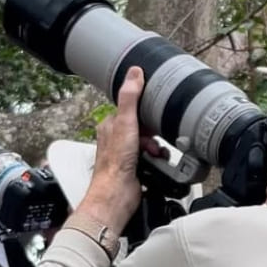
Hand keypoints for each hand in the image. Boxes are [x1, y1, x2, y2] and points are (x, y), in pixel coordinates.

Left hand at [76, 66, 162, 232]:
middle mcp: (115, 140)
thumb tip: (134, 73)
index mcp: (110, 126)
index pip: (131, 109)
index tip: (152, 115)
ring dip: (156, 148)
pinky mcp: (134, 169)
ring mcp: (125, 156)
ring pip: (149, 143)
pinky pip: (151, 159)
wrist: (117, 193)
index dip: (144, 113)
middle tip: (153, 140)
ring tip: (155, 154)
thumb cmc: (116, 163)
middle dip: (153, 133)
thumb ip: (130, 97)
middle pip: (143, 127)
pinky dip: (157, 161)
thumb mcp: (126, 122)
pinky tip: (156, 164)